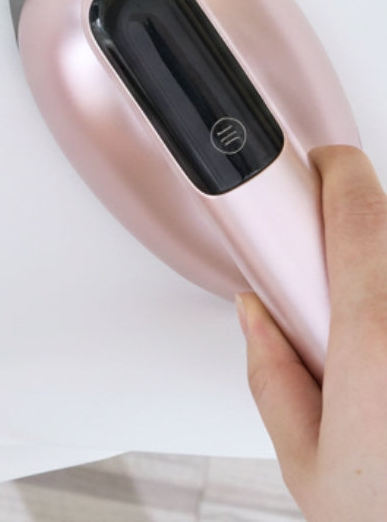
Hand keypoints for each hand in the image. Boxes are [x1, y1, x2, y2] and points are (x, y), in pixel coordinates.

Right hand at [239, 144, 386, 520]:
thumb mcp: (311, 468)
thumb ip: (274, 379)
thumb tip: (259, 318)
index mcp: (376, 343)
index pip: (361, 217)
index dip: (340, 174)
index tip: (324, 164)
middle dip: (362, 250)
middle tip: (334, 294)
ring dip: (381, 293)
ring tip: (369, 356)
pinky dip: (385, 329)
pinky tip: (382, 381)